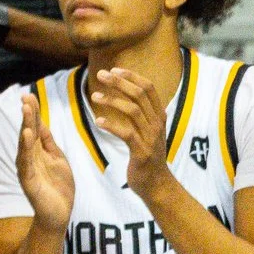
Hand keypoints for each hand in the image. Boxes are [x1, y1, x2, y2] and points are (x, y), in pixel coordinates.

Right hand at [17, 96, 76, 230]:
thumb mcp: (58, 159)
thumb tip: (42, 123)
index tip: (29, 95)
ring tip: (25, 109)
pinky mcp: (28, 179)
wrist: (59, 214)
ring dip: (25, 125)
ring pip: (25, 143)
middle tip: (25, 97)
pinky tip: (26, 134)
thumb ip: (49, 143)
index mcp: (37, 151)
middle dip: (27, 114)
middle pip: (28, 131)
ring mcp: (27, 167)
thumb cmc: (58, 188)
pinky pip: (26, 161)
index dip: (33, 112)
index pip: (34, 127)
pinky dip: (25, 147)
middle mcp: (29, 156)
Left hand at [88, 66, 171, 194]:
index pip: (149, 88)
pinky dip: (111, 124)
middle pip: (139, 95)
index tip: (114, 69)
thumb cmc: (147, 155)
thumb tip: (127, 92)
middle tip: (100, 74)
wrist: (156, 185)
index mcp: (159, 116)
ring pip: (132, 110)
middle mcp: (157, 124)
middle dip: (119, 82)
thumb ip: (142, 113)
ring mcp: (151, 138)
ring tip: (94, 96)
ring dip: (111, 100)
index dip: (131, 76)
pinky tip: (98, 121)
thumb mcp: (149, 131)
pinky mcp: (142, 152)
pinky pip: (126, 133)